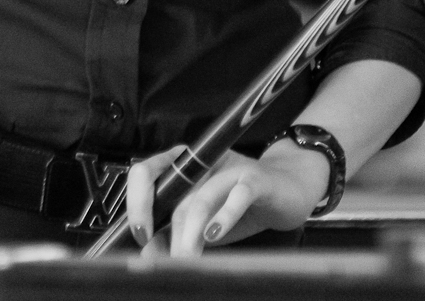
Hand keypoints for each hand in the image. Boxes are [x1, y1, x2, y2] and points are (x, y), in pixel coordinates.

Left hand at [122, 141, 327, 255]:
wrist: (288, 191)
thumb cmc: (242, 207)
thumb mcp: (203, 223)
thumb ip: (176, 233)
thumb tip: (149, 254)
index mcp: (181, 168)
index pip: (146, 174)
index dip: (136, 204)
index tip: (140, 235)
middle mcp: (201, 163)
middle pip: (172, 195)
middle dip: (167, 234)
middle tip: (167, 261)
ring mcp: (228, 168)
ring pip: (200, 199)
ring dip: (190, 235)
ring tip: (188, 257)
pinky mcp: (255, 178)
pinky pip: (237, 195)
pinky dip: (223, 217)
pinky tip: (214, 234)